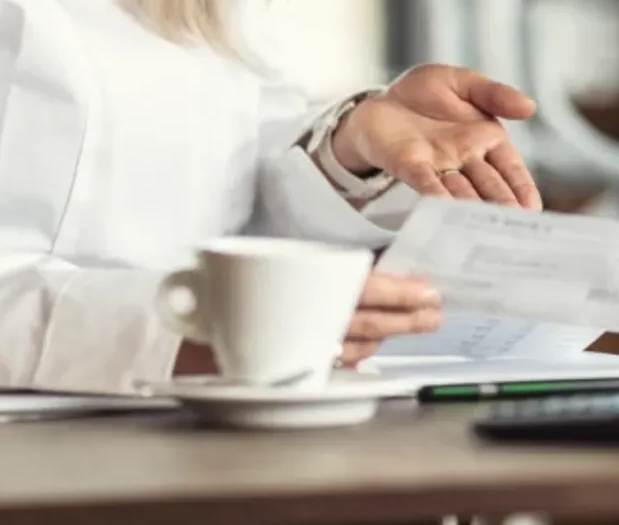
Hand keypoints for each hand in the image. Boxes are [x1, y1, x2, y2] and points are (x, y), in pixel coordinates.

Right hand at [170, 273, 443, 374]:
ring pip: (352, 343)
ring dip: (389, 335)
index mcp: (297, 281)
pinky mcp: (286, 362)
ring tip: (420, 324)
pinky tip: (378, 343)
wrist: (183, 314)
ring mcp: (291, 344)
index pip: (359, 288)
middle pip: (364, 321)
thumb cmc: (230, 280)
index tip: (426, 292)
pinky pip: (332, 359)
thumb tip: (378, 268)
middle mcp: (295, 317)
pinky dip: (359, 351)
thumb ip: (319, 264)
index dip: (396, 293)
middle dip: (404, 319)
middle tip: (435, 312)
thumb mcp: (275, 255)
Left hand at [329, 65, 542, 208]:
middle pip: (489, 186)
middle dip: (501, 205)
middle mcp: (465, 159)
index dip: (523, 189)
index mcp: (486, 139)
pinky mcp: (409, 166)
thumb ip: (494, 94)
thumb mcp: (463, 83)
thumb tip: (530, 106)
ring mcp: (438, 165)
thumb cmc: (425, 93)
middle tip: (513, 226)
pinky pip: (426, 182)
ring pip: (460, 191)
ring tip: (483, 227)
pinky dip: (435, 196)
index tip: (533, 210)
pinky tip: (444, 209)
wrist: (380, 99)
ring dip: (472, 207)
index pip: (511, 168)